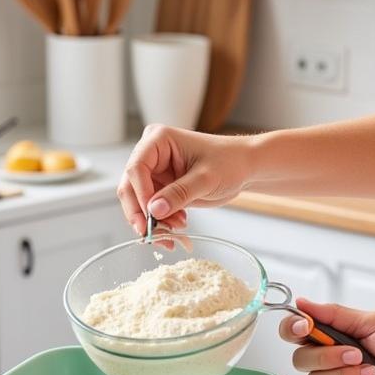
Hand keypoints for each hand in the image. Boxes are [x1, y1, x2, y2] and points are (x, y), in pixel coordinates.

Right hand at [117, 124, 256, 235]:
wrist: (244, 168)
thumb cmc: (230, 162)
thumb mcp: (206, 179)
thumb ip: (179, 194)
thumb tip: (153, 210)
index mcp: (158, 140)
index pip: (136, 168)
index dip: (140, 194)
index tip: (151, 215)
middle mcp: (151, 155)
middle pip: (130, 187)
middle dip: (141, 213)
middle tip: (152, 235)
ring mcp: (155, 173)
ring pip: (138, 203)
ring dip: (152, 222)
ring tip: (173, 233)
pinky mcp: (161, 188)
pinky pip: (151, 210)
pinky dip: (160, 223)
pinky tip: (177, 227)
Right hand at [279, 298, 374, 374]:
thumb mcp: (373, 323)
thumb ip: (334, 314)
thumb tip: (302, 303)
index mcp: (333, 338)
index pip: (294, 332)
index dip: (292, 328)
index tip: (306, 326)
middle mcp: (329, 363)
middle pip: (299, 360)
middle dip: (328, 357)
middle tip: (358, 355)